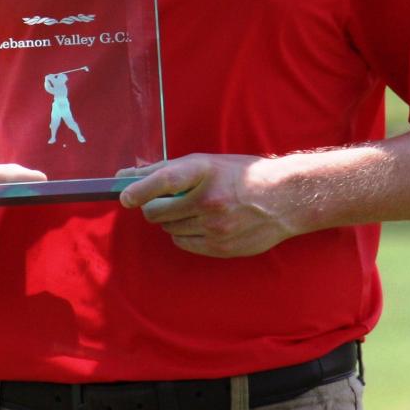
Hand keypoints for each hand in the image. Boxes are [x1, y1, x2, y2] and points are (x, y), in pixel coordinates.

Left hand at [119, 154, 301, 257]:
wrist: (284, 198)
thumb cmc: (243, 174)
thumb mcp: (209, 162)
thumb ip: (168, 169)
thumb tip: (129, 175)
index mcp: (205, 171)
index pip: (164, 180)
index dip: (141, 189)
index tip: (124, 195)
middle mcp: (209, 199)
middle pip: (159, 211)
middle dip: (154, 207)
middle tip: (165, 201)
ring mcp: (215, 227)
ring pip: (169, 228)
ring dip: (172, 220)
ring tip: (193, 209)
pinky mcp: (220, 247)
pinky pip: (183, 243)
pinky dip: (183, 234)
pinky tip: (200, 223)